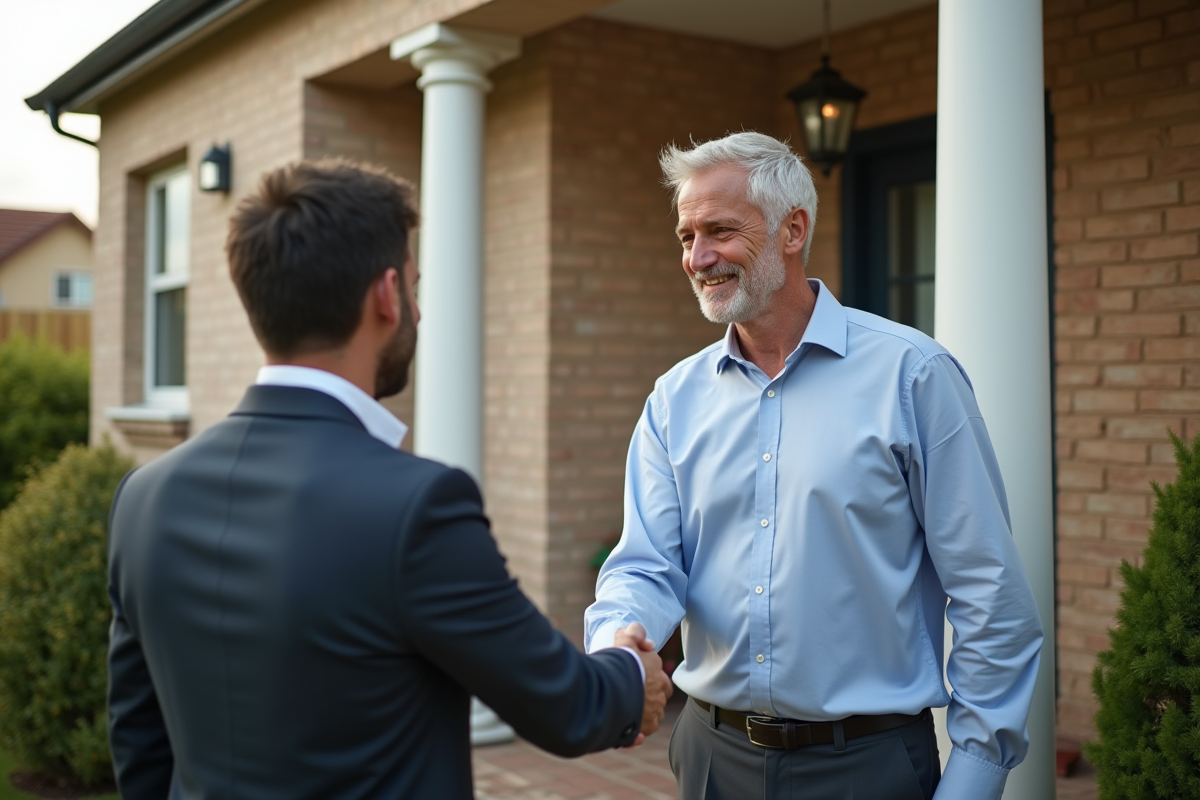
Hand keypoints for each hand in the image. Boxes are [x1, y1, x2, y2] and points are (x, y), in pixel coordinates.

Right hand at [615, 623, 672, 745]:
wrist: (610, 689)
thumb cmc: (618, 664)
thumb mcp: (625, 641)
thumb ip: (633, 633)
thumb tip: (639, 634)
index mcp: (659, 678)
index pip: (661, 681)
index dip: (650, 679)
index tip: (636, 678)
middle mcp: (659, 698)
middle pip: (657, 701)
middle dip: (647, 699)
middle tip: (630, 696)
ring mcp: (651, 716)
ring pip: (649, 718)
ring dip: (641, 716)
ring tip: (624, 714)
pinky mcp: (640, 731)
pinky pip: (639, 735)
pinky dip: (634, 736)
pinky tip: (625, 734)